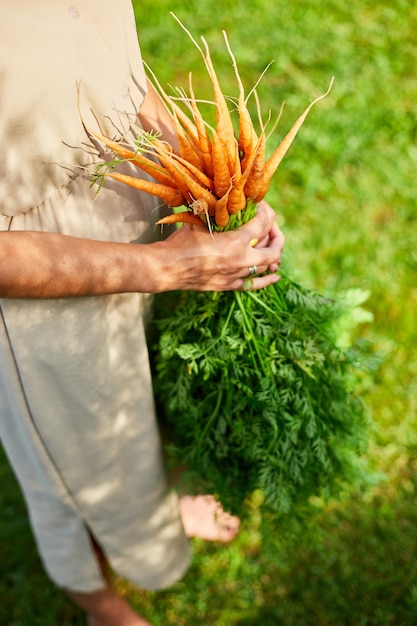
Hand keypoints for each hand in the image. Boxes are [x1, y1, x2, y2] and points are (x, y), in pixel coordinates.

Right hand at [156, 201, 284, 291]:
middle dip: (276, 234)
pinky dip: (267, 280)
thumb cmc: (180, 243)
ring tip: (271, 246)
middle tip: (271, 226)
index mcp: (236, 241)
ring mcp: (237, 274)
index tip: (261, 206)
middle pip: (274, 247)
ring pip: (267, 265)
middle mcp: (242, 259)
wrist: (167, 268)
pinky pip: (255, 284)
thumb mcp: (201, 222)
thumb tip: (228, 204)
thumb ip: (219, 216)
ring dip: (273, 254)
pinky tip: (275, 276)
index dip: (266, 211)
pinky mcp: (230, 285)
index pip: (264, 222)